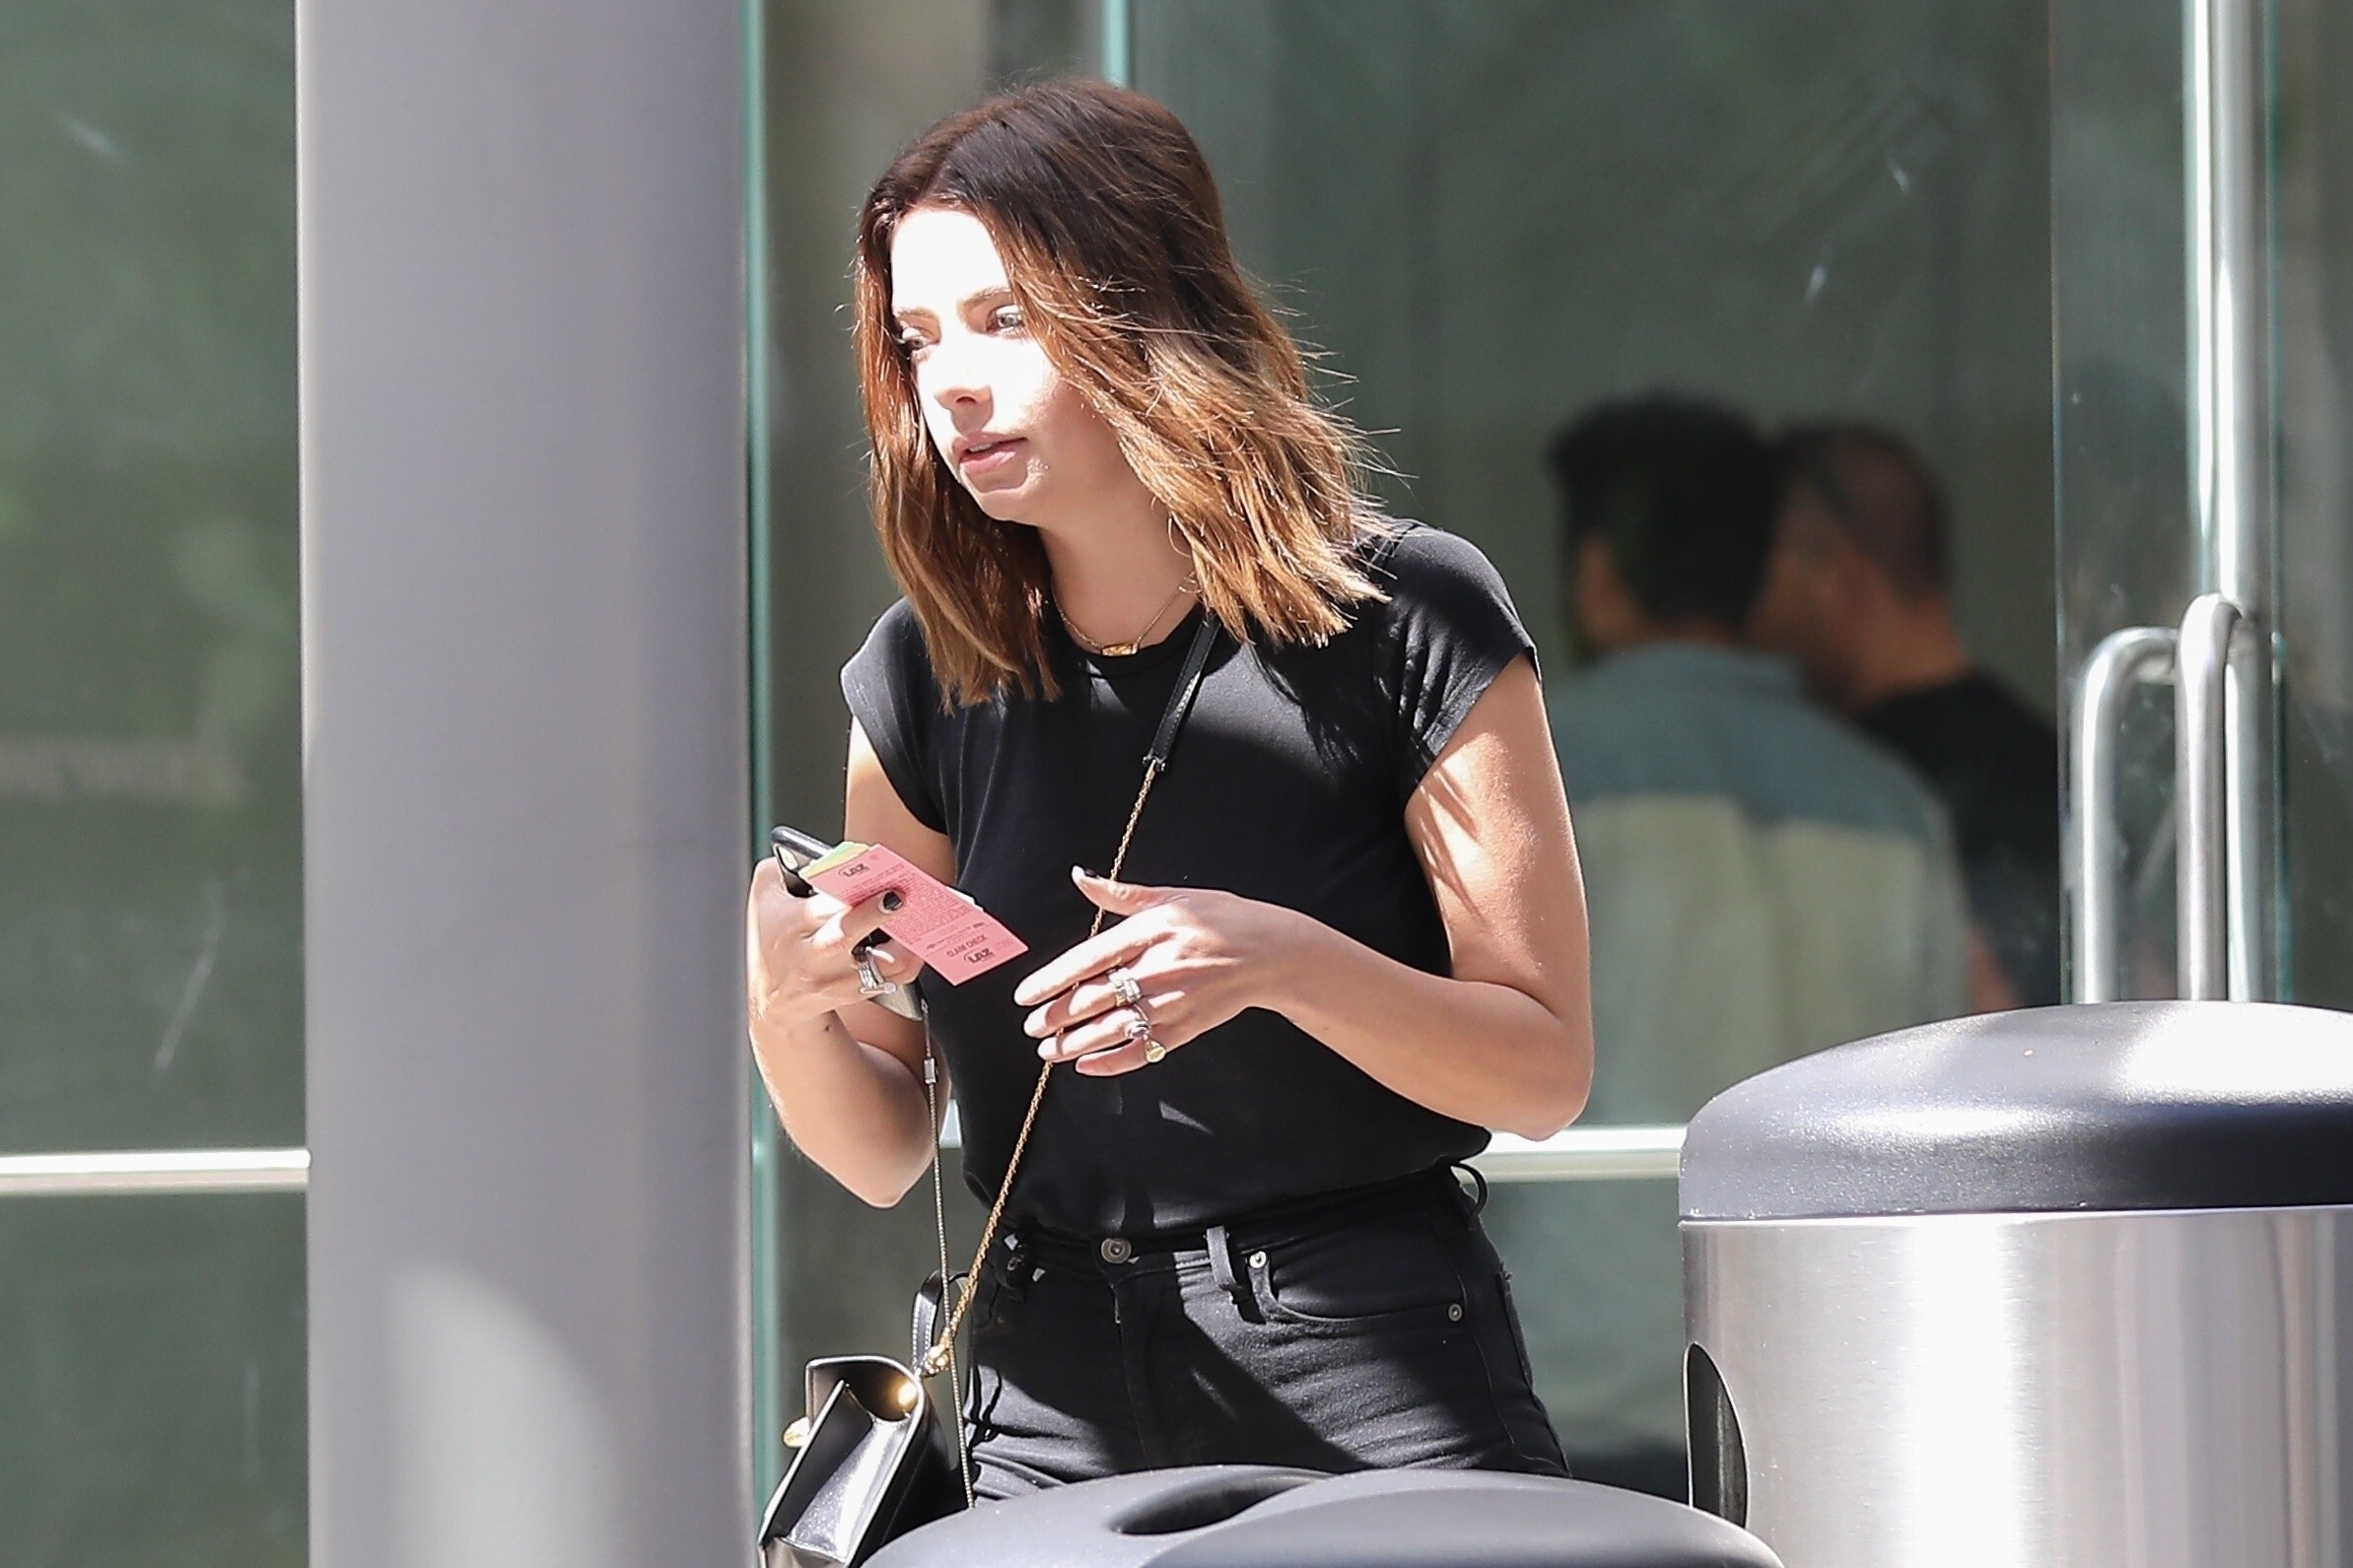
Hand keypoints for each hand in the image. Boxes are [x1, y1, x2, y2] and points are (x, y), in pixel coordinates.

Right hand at [746, 858, 920, 1032]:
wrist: (775, 1001)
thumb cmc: (771, 940)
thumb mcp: (762, 899)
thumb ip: (779, 869)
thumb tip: (811, 852)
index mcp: (789, 928)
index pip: (818, 909)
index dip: (842, 893)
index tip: (866, 880)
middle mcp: (810, 958)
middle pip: (843, 937)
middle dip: (873, 915)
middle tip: (899, 896)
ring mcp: (834, 980)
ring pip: (878, 966)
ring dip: (904, 944)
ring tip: (919, 920)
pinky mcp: (856, 993)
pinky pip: (893, 980)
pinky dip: (910, 960)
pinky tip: (918, 941)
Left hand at [1011, 868, 1304, 1075]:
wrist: (1271, 951)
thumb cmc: (1220, 917)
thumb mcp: (1172, 897)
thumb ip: (1120, 893)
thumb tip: (1078, 876)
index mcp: (1149, 932)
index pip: (1086, 960)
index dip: (1051, 981)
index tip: (1024, 996)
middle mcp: (1157, 969)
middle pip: (1093, 998)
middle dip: (1055, 1017)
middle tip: (1031, 1026)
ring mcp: (1172, 1003)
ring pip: (1112, 1030)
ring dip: (1074, 1044)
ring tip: (1048, 1049)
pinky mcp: (1186, 1028)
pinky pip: (1142, 1051)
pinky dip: (1112, 1062)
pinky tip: (1087, 1065)